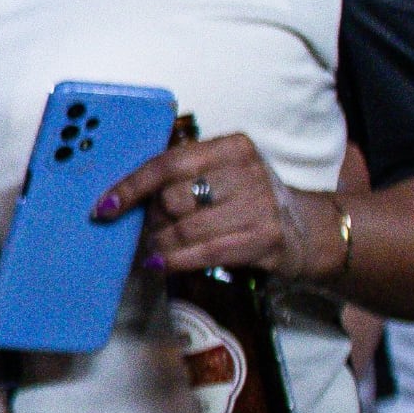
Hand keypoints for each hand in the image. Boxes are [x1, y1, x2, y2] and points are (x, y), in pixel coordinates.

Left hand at [99, 131, 342, 282]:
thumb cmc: (248, 200)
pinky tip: (159, 265)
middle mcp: (248, 172)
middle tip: (141, 232)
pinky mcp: (266, 239)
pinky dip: (175, 261)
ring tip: (149, 251)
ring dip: (158, 245)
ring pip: (185, 229)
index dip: (131, 186)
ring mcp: (259, 206)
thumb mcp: (223, 174)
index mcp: (232, 147)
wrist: (309, 228)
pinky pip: (205, 252)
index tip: (104, 206)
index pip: (168, 162)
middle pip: (173, 198)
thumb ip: (182, 177)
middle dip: (149, 220)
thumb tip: (120, 198)